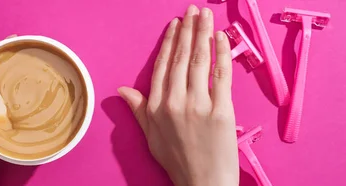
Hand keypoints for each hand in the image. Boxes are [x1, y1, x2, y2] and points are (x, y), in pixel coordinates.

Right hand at [118, 5, 238, 185]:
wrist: (203, 183)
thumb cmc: (177, 161)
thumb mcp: (151, 136)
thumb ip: (139, 109)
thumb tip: (123, 89)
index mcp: (156, 106)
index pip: (163, 66)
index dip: (170, 42)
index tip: (175, 25)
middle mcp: (174, 101)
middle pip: (182, 58)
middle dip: (188, 30)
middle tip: (193, 10)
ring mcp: (198, 105)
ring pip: (200, 61)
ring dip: (204, 34)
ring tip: (206, 16)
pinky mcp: (221, 110)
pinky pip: (221, 75)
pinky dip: (222, 54)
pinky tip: (222, 38)